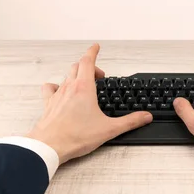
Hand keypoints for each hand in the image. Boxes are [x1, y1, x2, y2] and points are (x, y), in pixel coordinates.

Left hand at [27, 44, 152, 163]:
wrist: (49, 146)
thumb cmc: (75, 136)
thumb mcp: (108, 129)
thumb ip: (129, 122)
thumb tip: (144, 117)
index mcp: (84, 88)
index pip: (87, 61)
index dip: (93, 52)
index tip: (96, 46)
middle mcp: (69, 87)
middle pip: (77, 66)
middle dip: (89, 66)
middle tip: (98, 74)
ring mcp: (57, 95)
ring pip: (66, 76)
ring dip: (75, 74)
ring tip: (83, 82)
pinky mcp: (49, 104)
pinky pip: (50, 88)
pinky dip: (56, 86)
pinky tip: (59, 91)